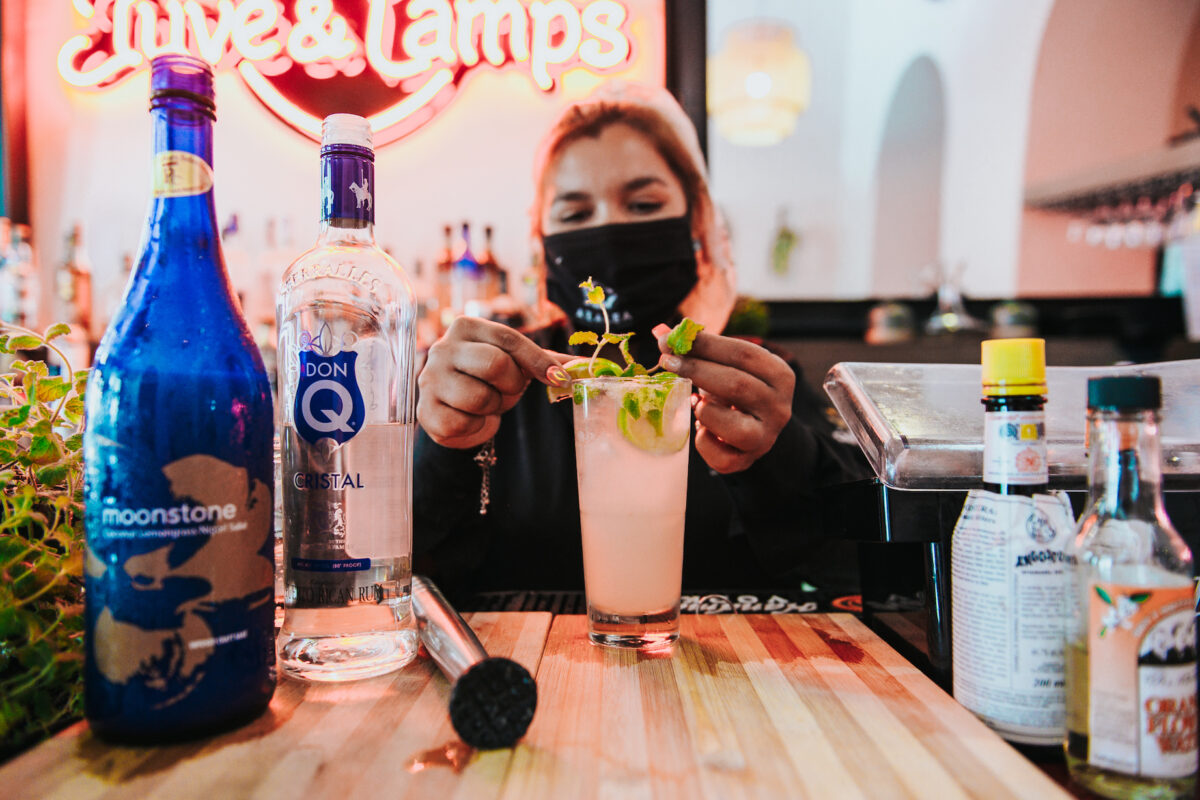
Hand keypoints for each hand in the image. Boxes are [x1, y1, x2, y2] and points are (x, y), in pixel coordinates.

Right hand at [418, 318, 570, 448]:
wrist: (453, 405)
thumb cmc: (488, 378)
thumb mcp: (516, 363)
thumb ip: (547, 362)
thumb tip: (585, 366)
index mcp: (466, 326)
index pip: (509, 339)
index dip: (538, 361)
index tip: (559, 379)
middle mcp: (442, 348)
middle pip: (495, 365)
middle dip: (511, 386)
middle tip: (507, 391)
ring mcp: (429, 379)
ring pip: (479, 398)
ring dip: (493, 408)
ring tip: (487, 404)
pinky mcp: (424, 411)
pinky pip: (462, 424)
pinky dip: (476, 428)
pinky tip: (472, 419)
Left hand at [654, 325, 793, 473]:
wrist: (752, 428)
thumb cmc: (734, 390)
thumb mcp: (724, 365)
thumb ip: (697, 348)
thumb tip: (661, 333)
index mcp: (780, 375)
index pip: (744, 354)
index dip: (705, 345)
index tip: (670, 341)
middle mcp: (779, 408)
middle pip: (737, 385)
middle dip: (697, 370)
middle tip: (667, 362)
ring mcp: (764, 438)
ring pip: (734, 426)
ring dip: (704, 411)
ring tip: (694, 402)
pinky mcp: (746, 461)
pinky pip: (720, 456)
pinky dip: (702, 441)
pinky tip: (700, 428)